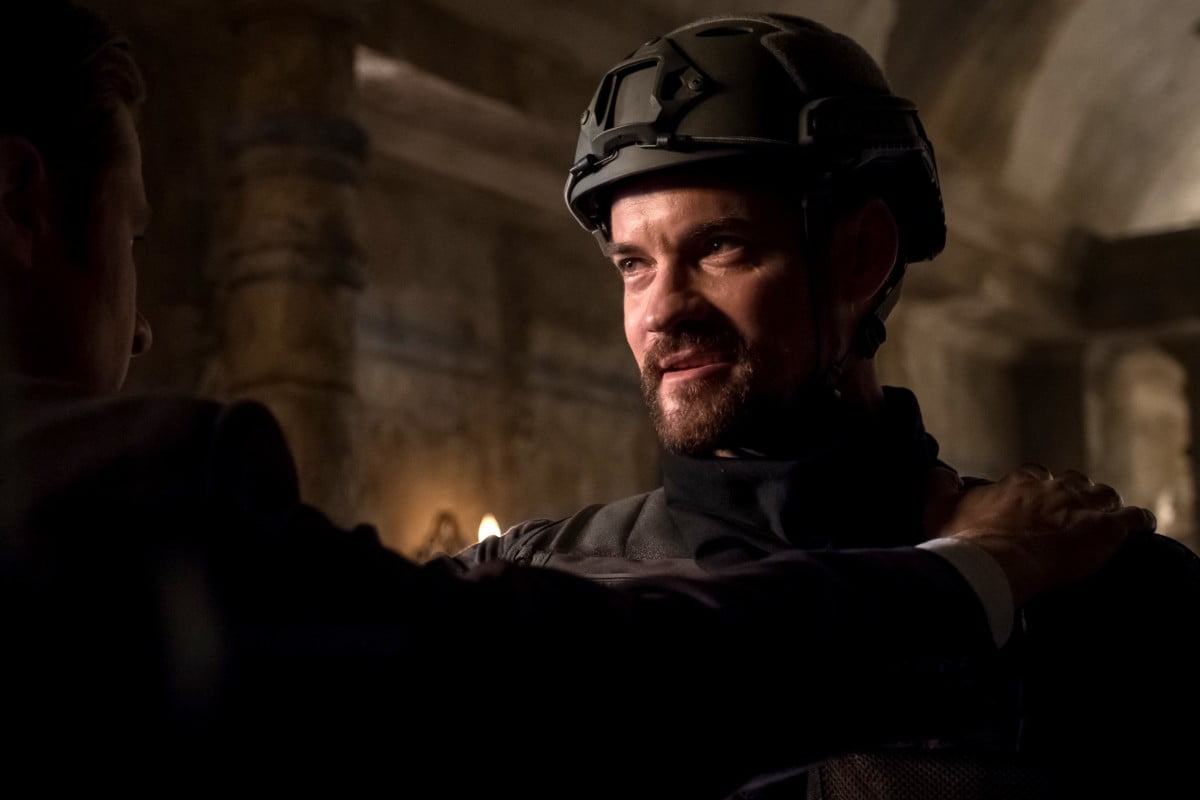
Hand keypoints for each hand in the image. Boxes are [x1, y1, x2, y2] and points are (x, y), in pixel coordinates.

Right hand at [925, 465, 1155, 606]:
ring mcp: (1080, 504)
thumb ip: (939, 484)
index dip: (1034, 489)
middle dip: (1071, 495)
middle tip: (1066, 517)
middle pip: (1071, 481)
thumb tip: (939, 471)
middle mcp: (1050, 486)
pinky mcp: (1105, 528)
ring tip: (1101, 521)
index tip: (1031, 503)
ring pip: (1103, 494)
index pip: (1032, 475)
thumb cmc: (963, 542)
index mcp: (1015, 482)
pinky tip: (1139, 527)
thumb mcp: (937, 509)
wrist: (994, 566)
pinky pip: (1134, 518)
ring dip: (1103, 505)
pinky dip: (1137, 521)